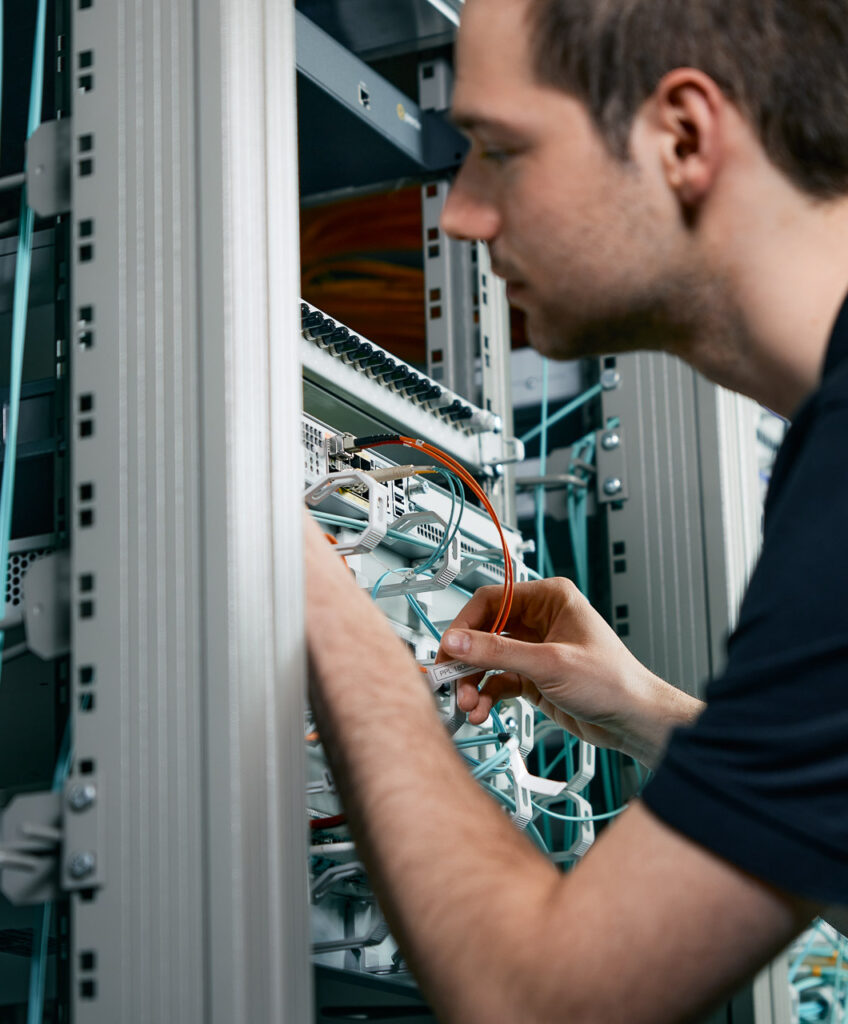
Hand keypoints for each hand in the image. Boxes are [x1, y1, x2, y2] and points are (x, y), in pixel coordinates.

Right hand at [439, 579, 701, 767]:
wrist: (633, 720)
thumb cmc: (613, 681)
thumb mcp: (549, 663)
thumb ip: (498, 652)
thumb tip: (457, 641)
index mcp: (549, 599)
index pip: (490, 601)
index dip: (465, 625)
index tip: (448, 649)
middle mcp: (539, 620)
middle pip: (484, 631)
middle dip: (466, 660)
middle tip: (449, 681)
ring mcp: (534, 649)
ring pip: (488, 659)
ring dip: (473, 682)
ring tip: (467, 704)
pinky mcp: (533, 676)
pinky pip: (498, 680)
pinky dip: (486, 695)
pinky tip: (481, 710)